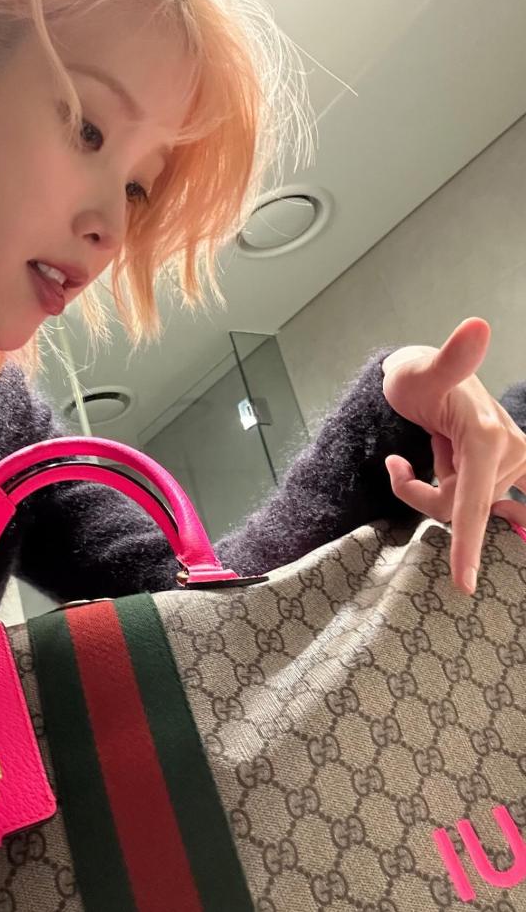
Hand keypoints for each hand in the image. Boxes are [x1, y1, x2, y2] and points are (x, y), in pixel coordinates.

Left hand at [382, 317, 525, 594]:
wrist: (423, 376)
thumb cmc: (416, 376)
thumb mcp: (422, 371)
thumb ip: (451, 358)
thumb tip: (476, 326)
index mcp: (490, 437)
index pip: (473, 501)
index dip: (467, 544)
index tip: (464, 585)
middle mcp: (509, 452)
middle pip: (460, 509)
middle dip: (426, 495)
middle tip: (401, 466)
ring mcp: (510, 464)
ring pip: (465, 509)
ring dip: (436, 491)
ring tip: (422, 458)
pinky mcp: (506, 472)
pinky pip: (480, 505)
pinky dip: (457, 499)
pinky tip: (444, 476)